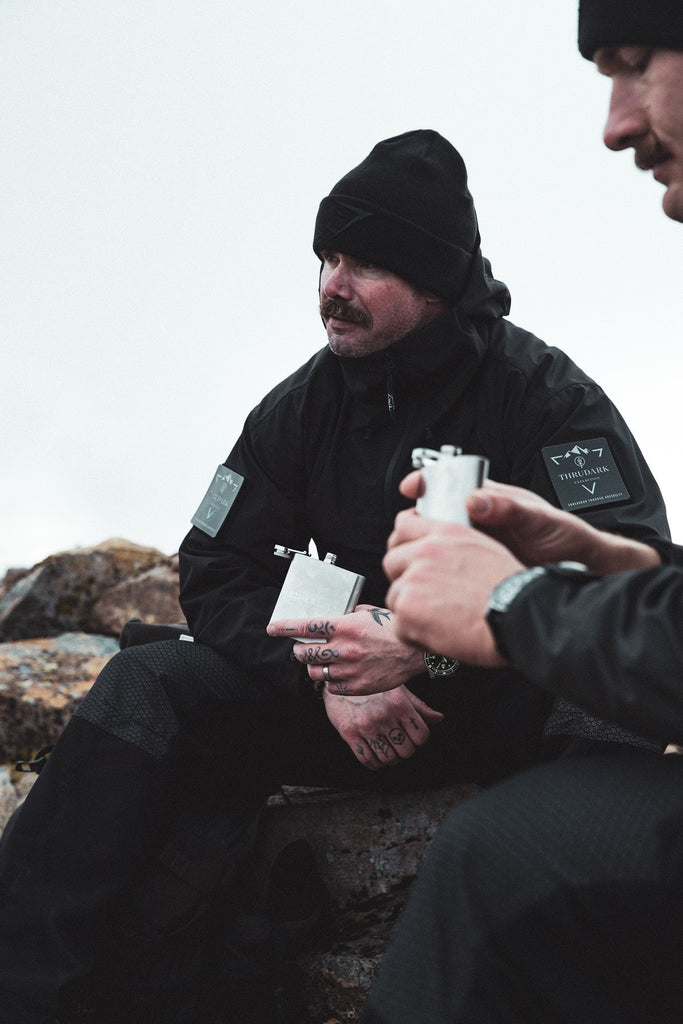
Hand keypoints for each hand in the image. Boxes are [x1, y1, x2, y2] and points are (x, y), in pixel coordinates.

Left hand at [266, 604, 424, 695]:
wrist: (417, 651)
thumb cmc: (394, 629)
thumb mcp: (370, 612)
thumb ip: (349, 615)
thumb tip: (335, 616)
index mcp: (345, 626)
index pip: (305, 626)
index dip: (284, 627)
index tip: (273, 628)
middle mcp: (344, 648)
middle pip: (305, 653)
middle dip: (299, 651)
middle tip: (301, 649)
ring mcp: (350, 669)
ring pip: (315, 673)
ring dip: (312, 667)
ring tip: (319, 663)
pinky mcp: (357, 686)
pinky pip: (331, 687)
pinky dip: (330, 682)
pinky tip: (337, 675)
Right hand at [322, 685, 444, 768]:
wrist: (340, 681)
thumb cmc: (373, 686)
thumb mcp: (398, 690)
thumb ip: (419, 706)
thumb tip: (439, 718)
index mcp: (399, 704)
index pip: (421, 736)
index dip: (419, 740)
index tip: (413, 737)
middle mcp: (384, 716)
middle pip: (406, 751)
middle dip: (405, 750)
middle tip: (400, 744)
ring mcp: (366, 726)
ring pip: (388, 759)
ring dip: (390, 759)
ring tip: (388, 751)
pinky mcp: (350, 734)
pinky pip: (367, 760)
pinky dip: (374, 763)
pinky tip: (375, 755)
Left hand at [383, 517, 521, 664]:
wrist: (520, 616)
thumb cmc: (512, 590)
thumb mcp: (485, 549)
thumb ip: (454, 547)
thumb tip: (437, 556)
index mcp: (445, 533)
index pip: (403, 527)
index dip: (404, 546)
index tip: (409, 560)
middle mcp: (426, 551)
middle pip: (391, 562)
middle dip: (404, 581)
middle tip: (428, 599)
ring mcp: (414, 580)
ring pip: (394, 597)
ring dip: (411, 612)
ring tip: (442, 621)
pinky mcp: (408, 609)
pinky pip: (399, 626)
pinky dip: (415, 636)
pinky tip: (441, 635)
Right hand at [400, 473, 658, 573]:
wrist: (582, 571)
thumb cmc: (568, 539)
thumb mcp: (540, 520)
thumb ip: (510, 510)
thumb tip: (475, 500)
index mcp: (491, 500)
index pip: (449, 484)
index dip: (426, 483)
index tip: (411, 487)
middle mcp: (479, 520)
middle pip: (435, 515)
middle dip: (416, 522)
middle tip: (406, 533)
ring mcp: (477, 545)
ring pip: (438, 543)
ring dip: (424, 550)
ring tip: (416, 559)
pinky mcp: (477, 569)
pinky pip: (451, 567)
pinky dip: (439, 573)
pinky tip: (434, 581)